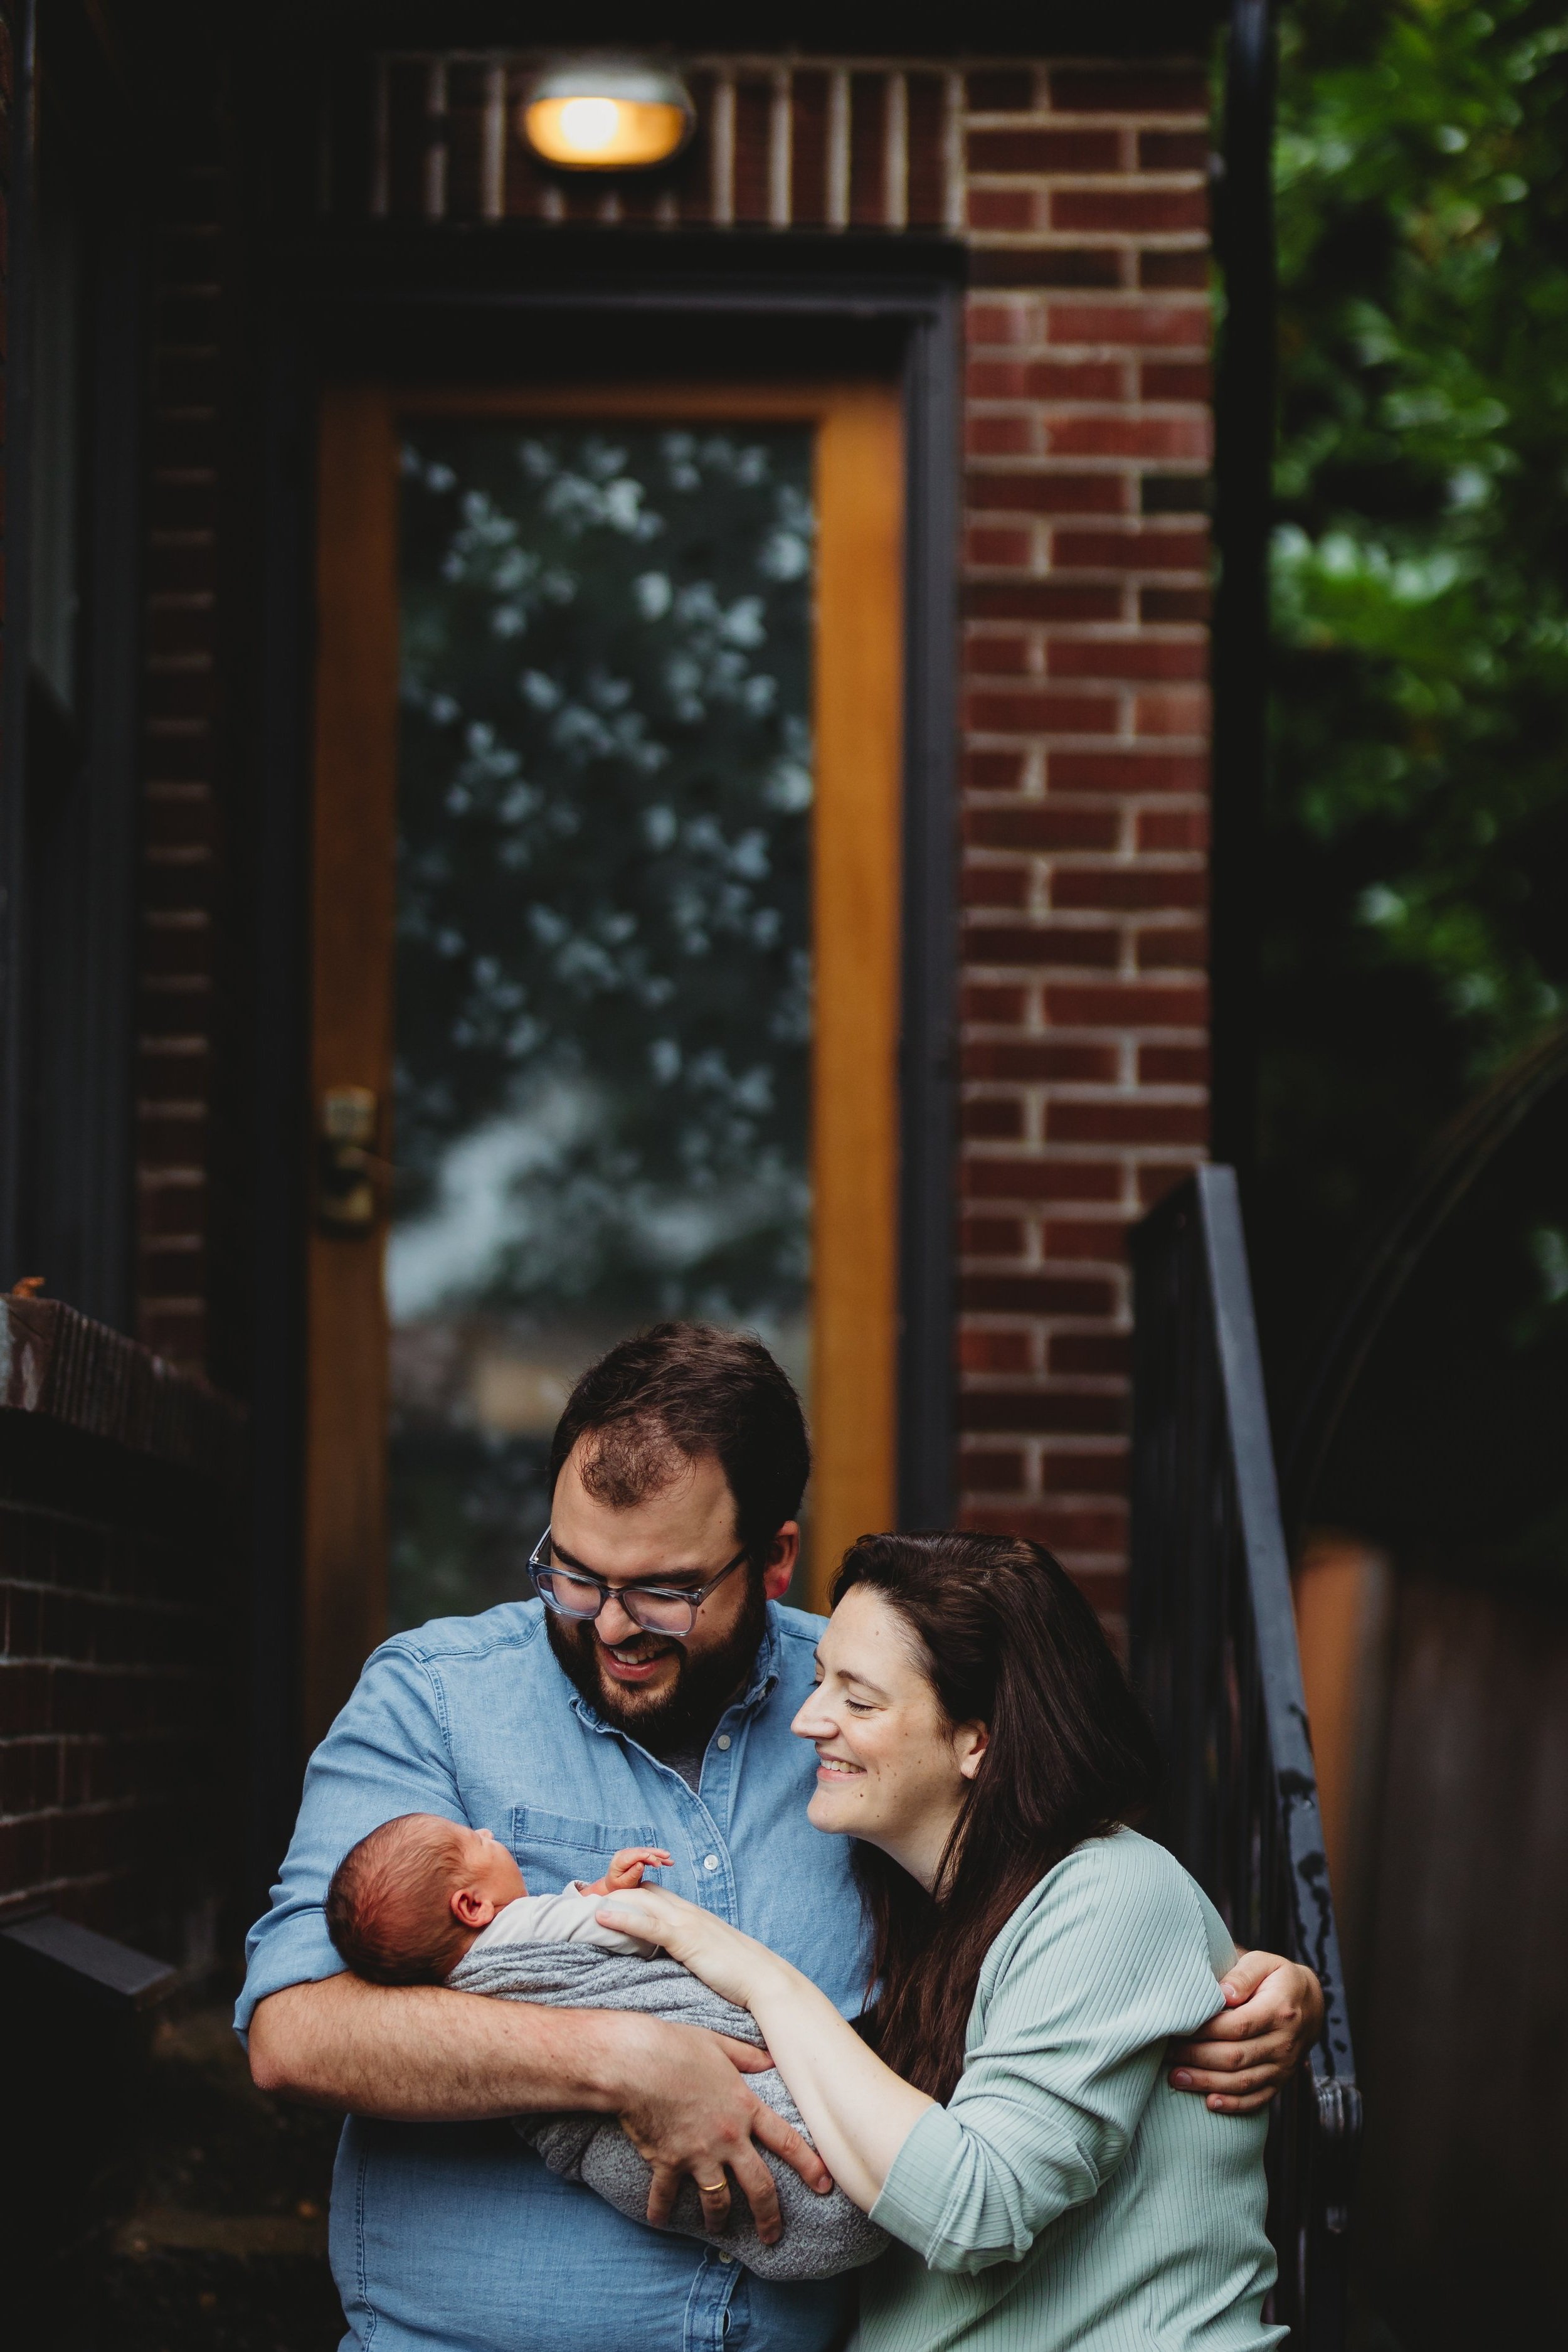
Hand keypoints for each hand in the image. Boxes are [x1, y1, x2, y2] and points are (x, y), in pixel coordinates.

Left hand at [596, 1885, 782, 2012]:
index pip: (651, 1893)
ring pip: (640, 1900)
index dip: (625, 1895)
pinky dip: (623, 1917)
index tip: (599, 1904)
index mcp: (691, 1914)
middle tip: (580, 1902)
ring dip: (610, 1900)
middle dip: (611, 1892)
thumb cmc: (737, 1973)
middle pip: (641, 1890)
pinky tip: (601, 1916)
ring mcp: (686, 1921)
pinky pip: (649, 1923)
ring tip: (580, 1905)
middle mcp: (686, 1911)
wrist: (763, 1980)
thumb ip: (686, 1950)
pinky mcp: (686, 1938)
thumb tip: (663, 1961)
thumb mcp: (706, 1955)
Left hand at [598, 1846, 672, 1894]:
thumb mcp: (624, 1884)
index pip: (635, 1854)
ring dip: (659, 1855)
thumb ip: (632, 1874)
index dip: (648, 1856)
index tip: (658, 1863)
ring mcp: (629, 1854)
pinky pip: (647, 1856)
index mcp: (619, 1860)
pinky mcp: (635, 1856)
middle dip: (656, 1853)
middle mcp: (624, 1853)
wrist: (612, 1888)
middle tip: (667, 1857)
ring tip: (670, 1859)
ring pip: (646, 1852)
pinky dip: (657, 1859)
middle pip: (642, 1851)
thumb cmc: (617, 1887)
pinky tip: (667, 1861)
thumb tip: (641, 1864)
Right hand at [611, 2013, 831, 2245]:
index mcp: (744, 2108)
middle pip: (758, 2186)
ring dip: (719, 2220)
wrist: (636, 2062)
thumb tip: (771, 2058)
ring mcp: (698, 2154)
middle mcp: (727, 2137)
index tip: (825, 2185)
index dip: (809, 2165)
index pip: (787, 2142)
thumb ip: (748, 2057)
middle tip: (772, 2236)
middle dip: (769, 2216)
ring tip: (719, 2231)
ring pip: (717, 2200)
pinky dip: (661, 2211)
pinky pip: (665, 2196)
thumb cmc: (677, 2047)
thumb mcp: (719, 2045)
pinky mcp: (667, 2162)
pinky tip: (658, 2221)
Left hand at [1168, 1950, 1324, 2111]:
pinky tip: (1209, 2103)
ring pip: (1242, 2081)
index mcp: (1278, 2010)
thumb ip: (1242, 1974)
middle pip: (1235, 2057)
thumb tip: (1222, 1993)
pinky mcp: (1280, 2081)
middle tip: (1167, 2054)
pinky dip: (1233, 2105)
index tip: (1178, 2027)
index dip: (1204, 2030)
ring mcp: (1283, 2066)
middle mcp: (1283, 2043)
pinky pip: (1257, 2099)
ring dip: (1207, 2083)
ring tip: (1175, 2078)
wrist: (1311, 2004)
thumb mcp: (1265, 1963)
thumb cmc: (1278, 1978)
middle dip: (1197, 2057)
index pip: (1237, 2026)